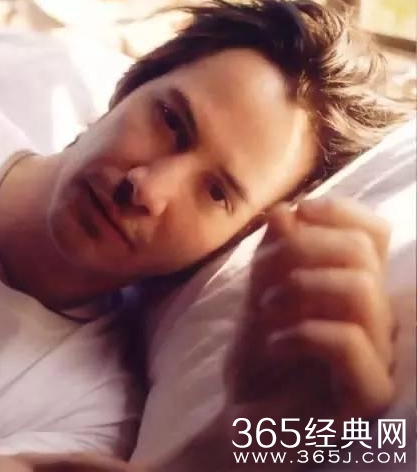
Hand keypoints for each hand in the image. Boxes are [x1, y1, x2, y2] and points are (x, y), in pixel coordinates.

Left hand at [223, 197, 395, 450]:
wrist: (247, 416)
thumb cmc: (260, 356)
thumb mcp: (260, 294)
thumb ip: (275, 255)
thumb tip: (286, 212)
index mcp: (356, 289)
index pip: (373, 234)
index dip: (339, 211)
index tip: (296, 212)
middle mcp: (378, 319)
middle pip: (362, 252)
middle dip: (301, 250)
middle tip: (265, 282)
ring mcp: (380, 357)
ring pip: (361, 289)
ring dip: (300, 287)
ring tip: (267, 310)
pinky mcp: (371, 395)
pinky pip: (349, 340)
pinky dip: (301, 331)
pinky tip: (275, 343)